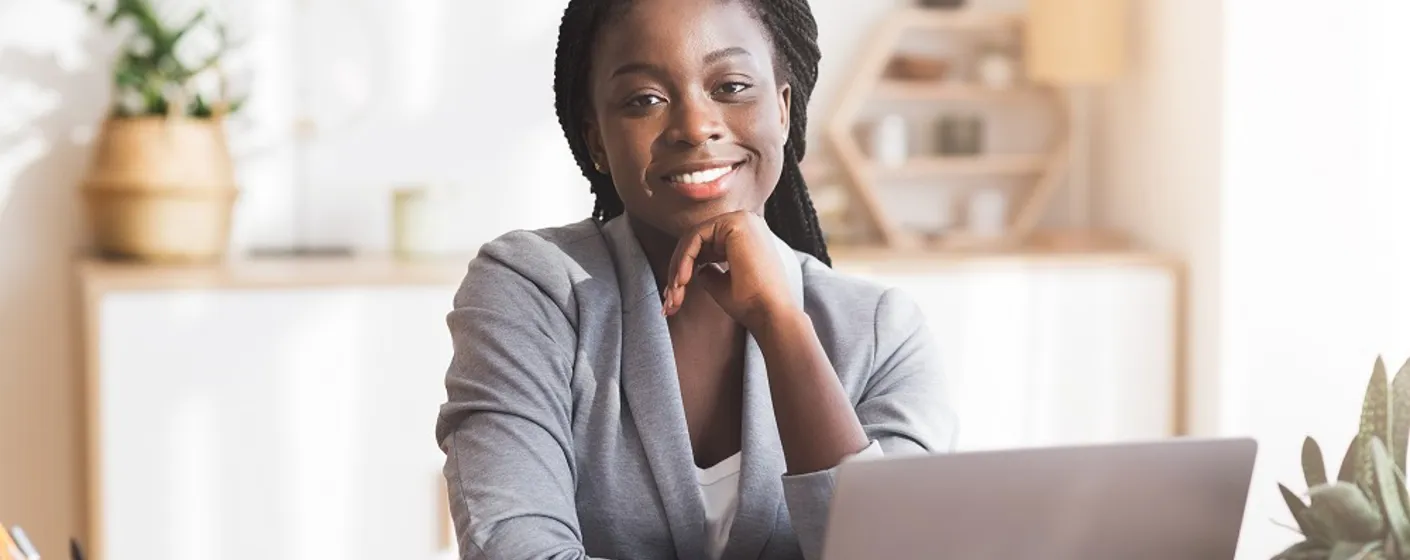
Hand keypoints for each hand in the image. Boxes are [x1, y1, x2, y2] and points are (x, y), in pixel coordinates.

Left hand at [662, 211, 796, 330]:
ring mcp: (742, 219)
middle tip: (669, 301)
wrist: (770, 314)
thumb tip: (696, 268)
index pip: (704, 245)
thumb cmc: (751, 305)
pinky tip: (682, 281)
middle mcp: (746, 223)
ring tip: (675, 296)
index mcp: (746, 236)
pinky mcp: (735, 222)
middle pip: (695, 240)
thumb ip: (708, 270)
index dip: (684, 269)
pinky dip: (683, 260)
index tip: (674, 298)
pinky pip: (695, 237)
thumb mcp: (722, 284)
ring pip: (692, 238)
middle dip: (676, 270)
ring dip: (677, 268)